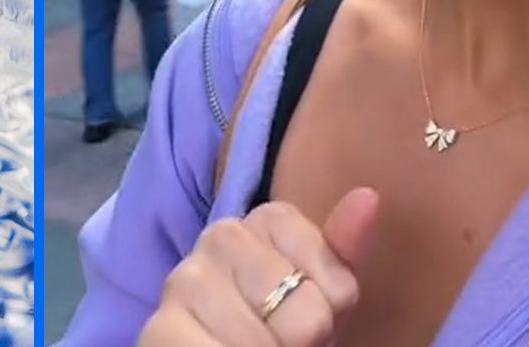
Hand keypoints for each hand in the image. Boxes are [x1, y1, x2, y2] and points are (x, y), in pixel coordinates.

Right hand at [138, 189, 379, 346]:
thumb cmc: (280, 327)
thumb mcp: (324, 295)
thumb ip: (342, 251)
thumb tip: (368, 196)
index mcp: (266, 219)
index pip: (336, 282)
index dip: (331, 314)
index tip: (309, 312)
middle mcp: (220, 236)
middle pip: (305, 314)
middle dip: (301, 341)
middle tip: (280, 340)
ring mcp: (185, 280)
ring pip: (263, 343)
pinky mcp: (160, 328)